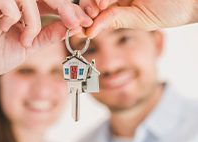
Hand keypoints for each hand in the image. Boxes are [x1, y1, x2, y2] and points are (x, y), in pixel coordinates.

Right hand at [0, 0, 91, 97]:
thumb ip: (50, 34)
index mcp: (23, 6)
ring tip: (25, 39)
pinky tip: (4, 28)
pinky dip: (14, 17)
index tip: (86, 20)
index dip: (70, 9)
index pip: (52, 1)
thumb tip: (73, 25)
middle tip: (76, 21)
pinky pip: (9, 0)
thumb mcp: (31, 45)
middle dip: (64, 7)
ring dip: (33, 20)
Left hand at [80, 0, 197, 37]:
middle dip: (86, 9)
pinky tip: (103, 3)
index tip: (77, 28)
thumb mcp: (139, 20)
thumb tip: (89, 32)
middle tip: (88, 17)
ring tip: (99, 7)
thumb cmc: (170, 9)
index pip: (96, 13)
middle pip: (92, 0)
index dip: (85, 19)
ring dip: (94, 0)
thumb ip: (115, 21)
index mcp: (120, 8)